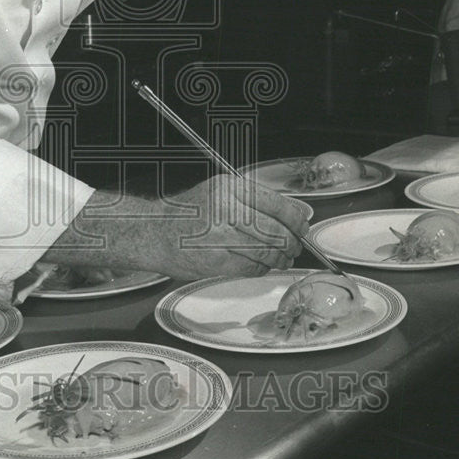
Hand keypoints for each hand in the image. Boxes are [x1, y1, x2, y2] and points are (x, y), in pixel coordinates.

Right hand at [48, 175, 307, 281]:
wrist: (154, 232)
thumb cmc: (189, 211)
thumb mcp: (222, 191)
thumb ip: (258, 200)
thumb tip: (299, 215)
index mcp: (232, 189)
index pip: (281, 206)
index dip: (299, 219)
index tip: (304, 225)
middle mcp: (227, 211)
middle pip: (278, 233)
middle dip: (293, 243)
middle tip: (296, 245)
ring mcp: (221, 238)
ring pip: (268, 254)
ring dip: (280, 258)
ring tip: (281, 257)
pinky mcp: (216, 263)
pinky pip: (252, 269)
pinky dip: (262, 269)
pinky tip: (259, 264)